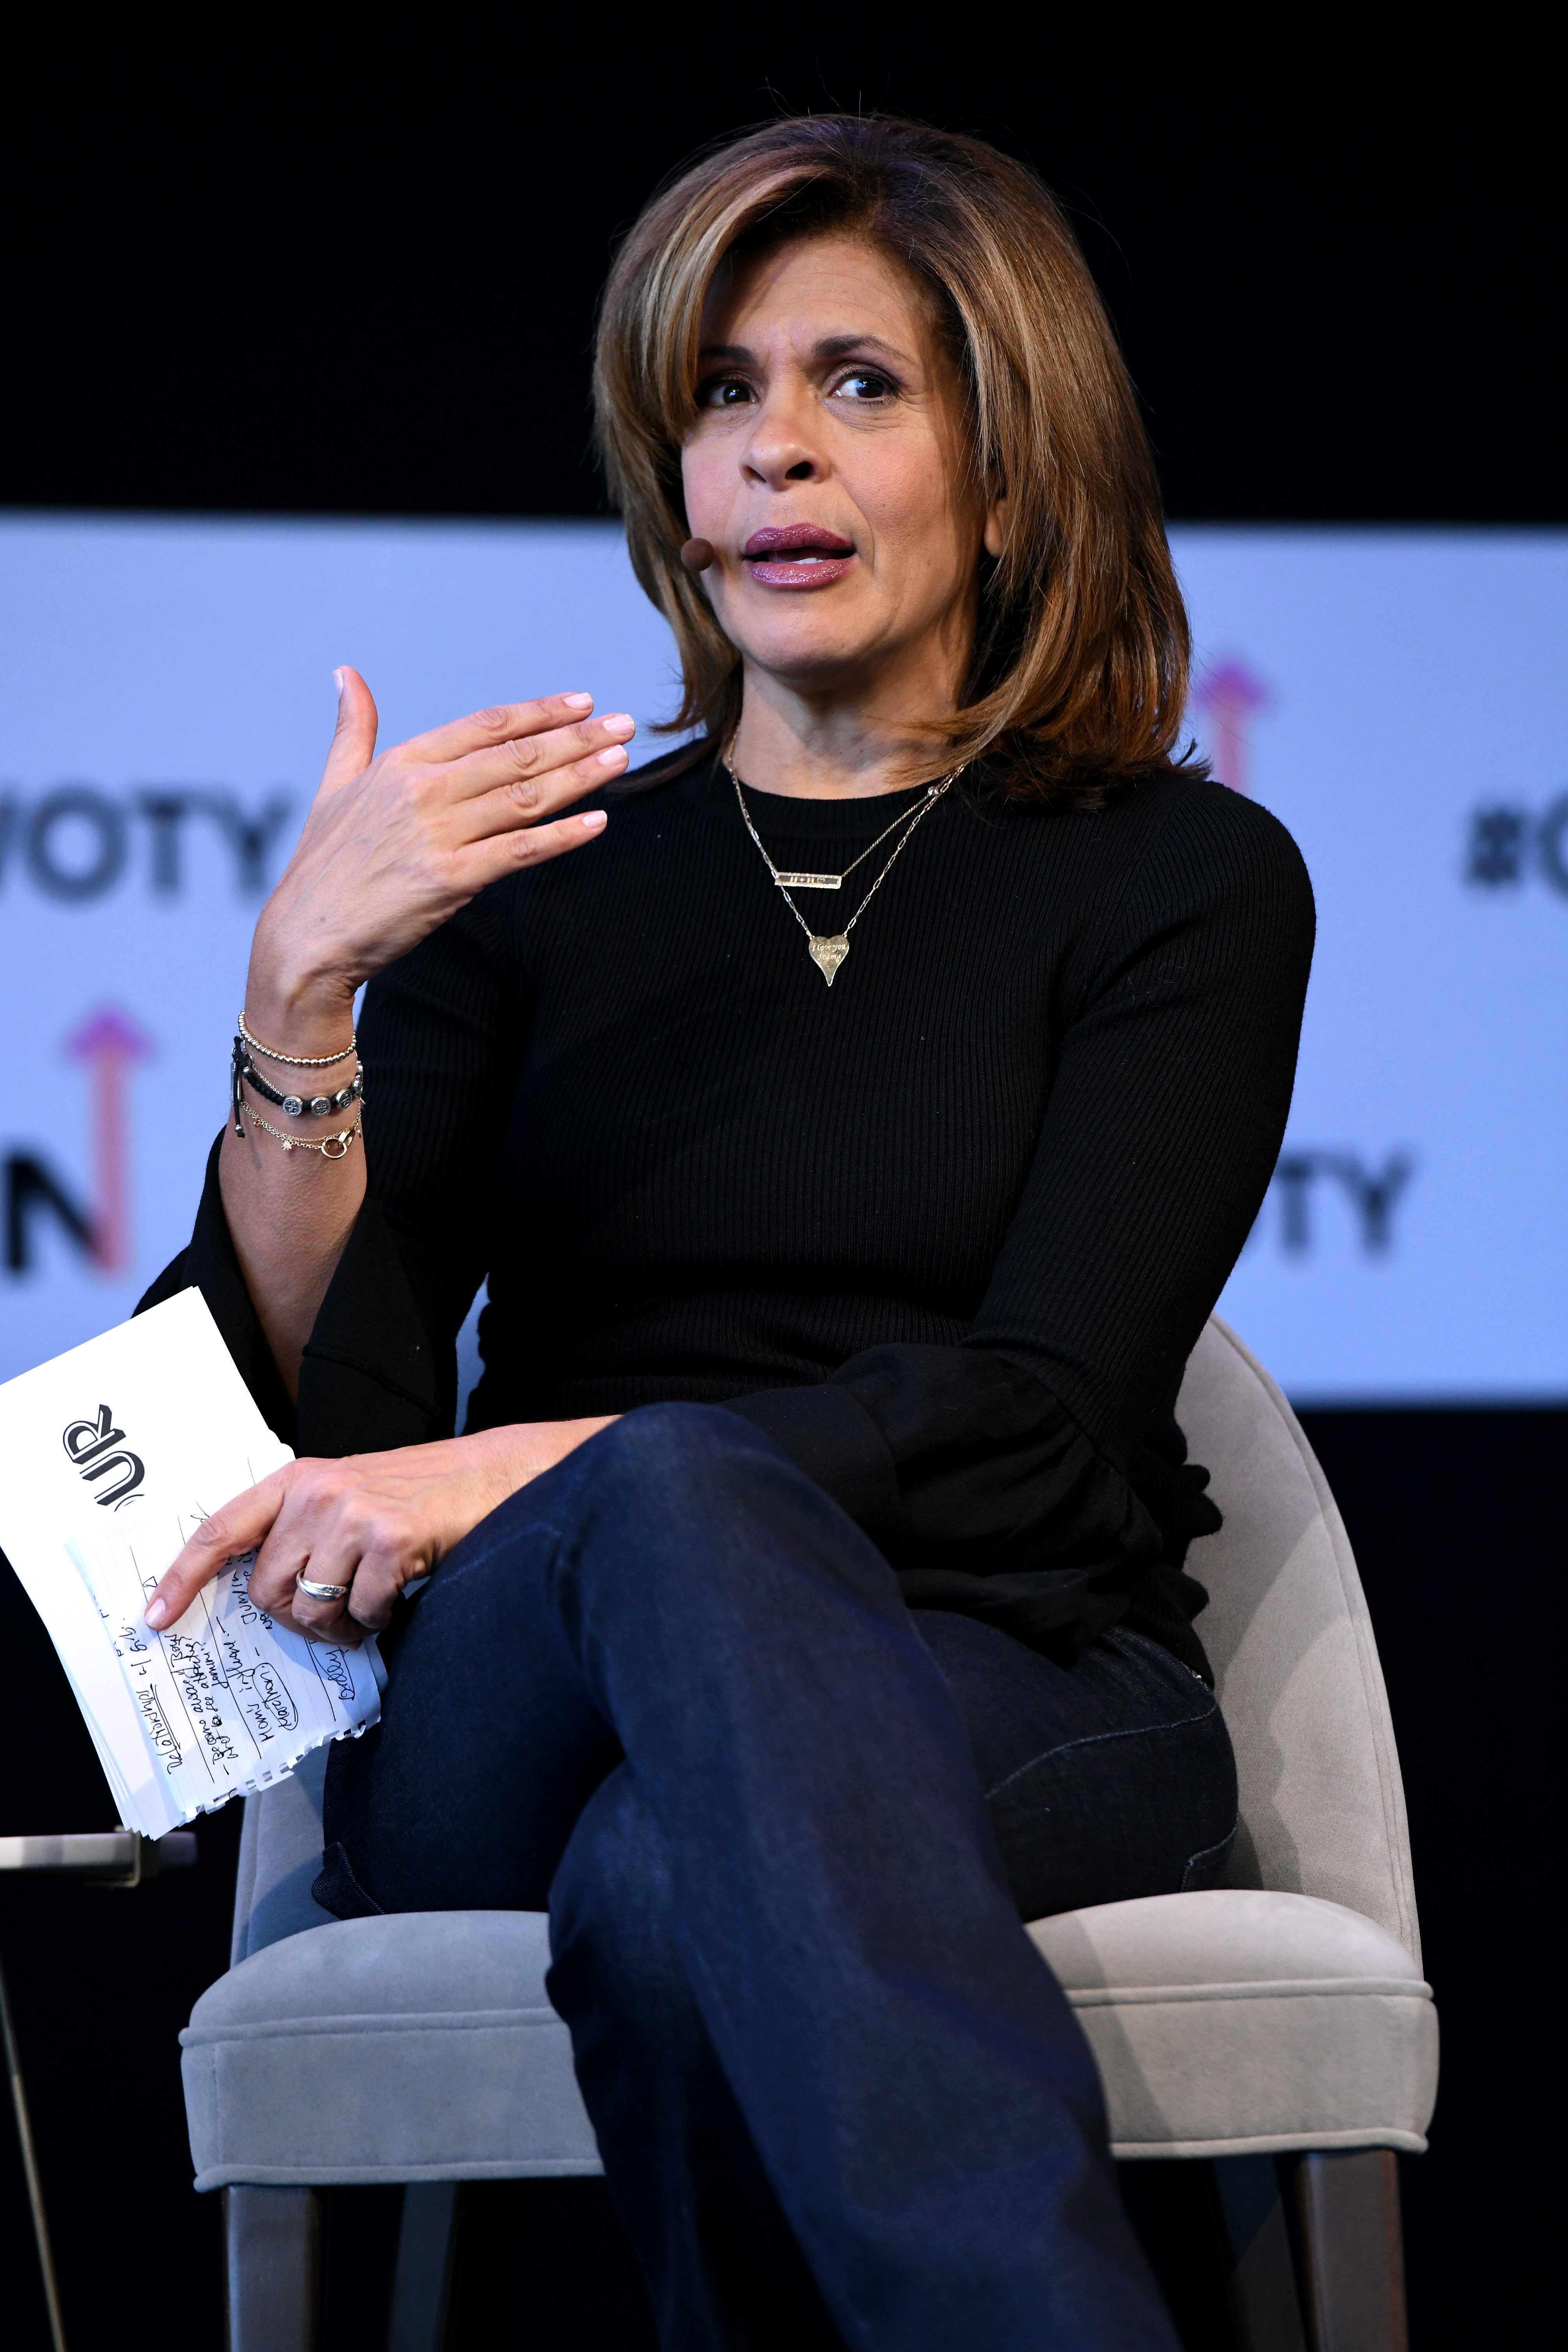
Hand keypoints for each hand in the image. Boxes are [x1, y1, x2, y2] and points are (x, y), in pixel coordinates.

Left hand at [144, 1419, 616, 1642]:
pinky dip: (381, 1618)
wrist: (494, 1474)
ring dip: (343, 1624)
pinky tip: (401, 1594)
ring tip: (373, 1604)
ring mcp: (352, 1514)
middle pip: (268, 1591)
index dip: (183, 1575)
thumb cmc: (422, 1492)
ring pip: (312, 1610)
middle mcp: (317, 1493)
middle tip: (338, 1610)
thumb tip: (268, 1591)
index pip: (223, 1529)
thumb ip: (304, 1528)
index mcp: (299, 1479)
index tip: (157, 1614)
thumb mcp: (350, 1494)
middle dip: (299, 1616)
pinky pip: (362, 1612)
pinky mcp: (389, 1539)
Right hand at [246, 671, 634, 1034]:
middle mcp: (421, 792)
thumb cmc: (323, 865)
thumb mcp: (334, 785)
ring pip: (523, 798)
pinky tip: (598, 822)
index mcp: (401, 765)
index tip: (582, 702)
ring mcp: (435, 836)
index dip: (538, 712)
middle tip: (624, 724)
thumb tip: (345, 674)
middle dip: (575, 738)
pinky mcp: (447, 881)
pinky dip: (561, 836)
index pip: (483, 727)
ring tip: (621, 760)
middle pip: (514, 756)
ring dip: (578, 777)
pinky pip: (517, 852)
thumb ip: (353, 729)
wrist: (305, 938)